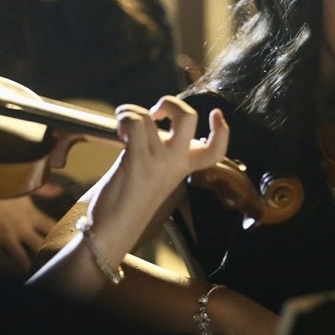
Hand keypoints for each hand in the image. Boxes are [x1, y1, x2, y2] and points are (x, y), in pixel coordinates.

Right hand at [0, 189, 59, 275]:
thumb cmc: (3, 188)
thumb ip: (44, 191)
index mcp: (32, 216)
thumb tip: (60, 190)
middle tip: (58, 267)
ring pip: (21, 258)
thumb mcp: (24, 188)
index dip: (64, 236)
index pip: (53, 229)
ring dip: (28, 268)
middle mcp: (22, 229)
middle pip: (41, 247)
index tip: (72, 244)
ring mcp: (6, 237)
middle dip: (49, 257)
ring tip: (35, 277)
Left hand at [112, 97, 227, 197]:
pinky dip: (124, 117)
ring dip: (131, 111)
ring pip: (149, 116)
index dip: (222, 130)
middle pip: (189, 118)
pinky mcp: (137, 161)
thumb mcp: (156, 177)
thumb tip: (152, 125)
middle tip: (154, 114)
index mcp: (183, 169)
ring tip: (123, 124)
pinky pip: (134, 122)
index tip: (216, 114)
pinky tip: (118, 132)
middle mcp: (175, 163)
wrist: (112, 231)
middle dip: (171, 103)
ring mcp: (158, 161)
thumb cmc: (128, 203)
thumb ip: (162, 153)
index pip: (216, 150)